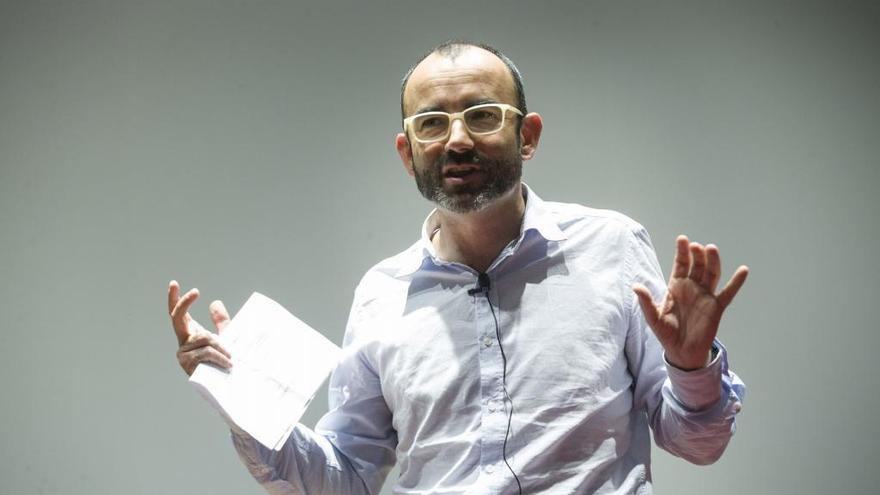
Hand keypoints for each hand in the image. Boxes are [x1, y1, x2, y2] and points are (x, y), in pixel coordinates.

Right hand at [167, 280, 232, 375]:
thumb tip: (215, 303)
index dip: (174, 299)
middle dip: (184, 302)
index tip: (174, 283)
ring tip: (231, 358)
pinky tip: (228, 363)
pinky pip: (206, 352)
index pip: (178, 314)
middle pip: (177, 317)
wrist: (228, 387)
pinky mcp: (187, 364)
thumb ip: (220, 322)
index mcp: (190, 333)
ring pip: (203, 338)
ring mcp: (183, 353)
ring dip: (220, 346)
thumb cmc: (225, 362)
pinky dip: (219, 356)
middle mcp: (183, 342)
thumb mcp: (225, 338)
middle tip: (195, 291)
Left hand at [633, 235, 748, 370]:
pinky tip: (743, 270)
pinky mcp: (717, 307)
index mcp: (676, 286)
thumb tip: (636, 286)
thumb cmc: (666, 333)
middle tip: (696, 246)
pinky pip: (728, 293)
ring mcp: (705, 296)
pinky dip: (736, 282)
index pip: (680, 264)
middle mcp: (692, 287)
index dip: (682, 252)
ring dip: (713, 261)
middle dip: (697, 255)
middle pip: (697, 266)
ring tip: (711, 249)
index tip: (682, 239)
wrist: (681, 352)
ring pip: (712, 274)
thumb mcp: (653, 317)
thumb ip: (646, 301)